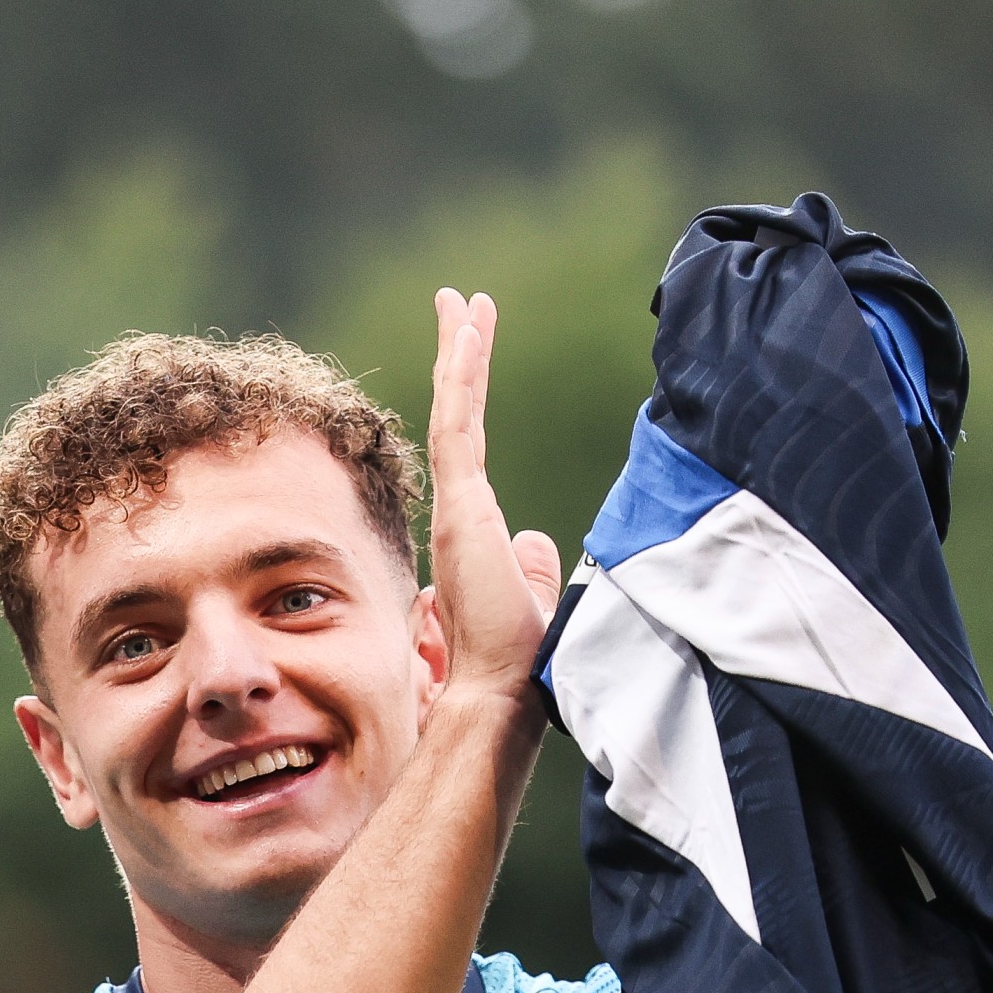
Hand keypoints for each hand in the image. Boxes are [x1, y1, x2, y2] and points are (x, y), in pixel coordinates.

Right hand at [420, 288, 563, 708]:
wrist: (500, 692)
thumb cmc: (517, 661)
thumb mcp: (535, 600)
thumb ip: (532, 566)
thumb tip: (536, 540)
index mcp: (474, 529)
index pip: (469, 444)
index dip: (468, 394)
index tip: (470, 349)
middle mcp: (459, 511)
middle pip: (456, 416)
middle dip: (458, 357)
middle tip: (459, 305)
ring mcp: (458, 506)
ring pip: (455, 412)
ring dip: (461, 352)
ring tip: (464, 301)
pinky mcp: (462, 507)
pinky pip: (459, 425)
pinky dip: (463, 375)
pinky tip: (468, 331)